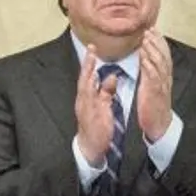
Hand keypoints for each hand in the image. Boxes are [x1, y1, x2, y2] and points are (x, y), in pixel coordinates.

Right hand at [74, 50, 120, 165]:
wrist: (91, 147)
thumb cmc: (97, 126)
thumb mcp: (103, 106)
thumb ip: (107, 91)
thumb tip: (112, 77)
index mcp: (86, 98)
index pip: (87, 77)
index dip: (90, 62)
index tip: (92, 48)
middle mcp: (84, 100)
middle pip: (84, 78)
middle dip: (87, 63)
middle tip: (91, 47)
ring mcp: (86, 107)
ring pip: (85, 87)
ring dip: (87, 73)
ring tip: (91, 59)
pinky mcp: (91, 115)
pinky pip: (93, 100)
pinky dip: (95, 89)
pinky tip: (96, 82)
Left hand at [136, 29, 173, 142]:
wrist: (158, 123)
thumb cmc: (152, 104)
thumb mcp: (150, 85)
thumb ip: (148, 71)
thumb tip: (144, 57)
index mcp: (163, 76)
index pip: (163, 55)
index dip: (159, 41)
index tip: (153, 30)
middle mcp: (165, 78)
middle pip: (163, 56)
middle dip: (157, 42)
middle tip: (150, 30)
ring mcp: (161, 85)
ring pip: (160, 64)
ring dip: (153, 50)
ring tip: (146, 40)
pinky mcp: (155, 92)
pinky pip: (153, 77)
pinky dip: (149, 66)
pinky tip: (144, 58)